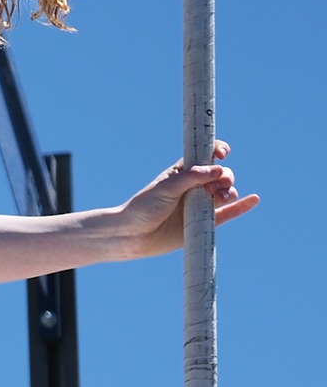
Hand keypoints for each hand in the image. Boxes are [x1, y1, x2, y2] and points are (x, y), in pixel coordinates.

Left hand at [117, 140, 259, 258]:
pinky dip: (242, 206)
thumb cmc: (143, 208)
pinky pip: (229, 213)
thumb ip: (191, 177)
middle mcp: (194, 186)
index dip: (217, 150)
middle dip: (224, 177)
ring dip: (229, 192)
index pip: (205, 155)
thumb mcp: (165, 188)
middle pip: (221, 175)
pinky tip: (254, 199)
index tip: (222, 153)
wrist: (132, 236)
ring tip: (217, 199)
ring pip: (226, 193)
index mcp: (183, 173)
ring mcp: (201, 204)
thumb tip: (219, 168)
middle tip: (210, 189)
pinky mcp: (205, 222)